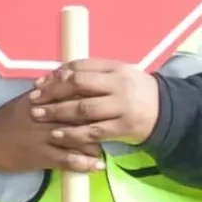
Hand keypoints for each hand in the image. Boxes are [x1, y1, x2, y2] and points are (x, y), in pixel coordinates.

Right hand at [0, 94, 102, 174]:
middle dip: (100, 122)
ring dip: (96, 144)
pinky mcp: (41, 156)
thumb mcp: (25, 101)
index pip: (76, 95)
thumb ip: (48, 95)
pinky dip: (85, 163)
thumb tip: (70, 86)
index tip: (108, 105)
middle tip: (113, 127)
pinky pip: (68, 160)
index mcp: (43, 99)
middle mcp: (46, 115)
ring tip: (106, 148)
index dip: (95, 100)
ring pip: (79, 137)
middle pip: (82, 116)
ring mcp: (44, 136)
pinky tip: (97, 166)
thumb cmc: (5, 121)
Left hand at [29, 61, 159, 148]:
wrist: (168, 113)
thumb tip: (59, 73)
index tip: (40, 83)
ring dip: (58, 112)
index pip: (81, 67)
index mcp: (117, 68)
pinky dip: (73, 133)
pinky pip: (93, 131)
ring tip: (38, 115)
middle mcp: (119, 85)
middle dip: (52, 92)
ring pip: (84, 108)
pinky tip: (57, 134)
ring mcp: (122, 107)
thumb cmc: (136, 92)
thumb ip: (94, 73)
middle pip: (79, 85)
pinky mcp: (123, 128)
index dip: (57, 74)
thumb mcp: (120, 75)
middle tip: (34, 99)